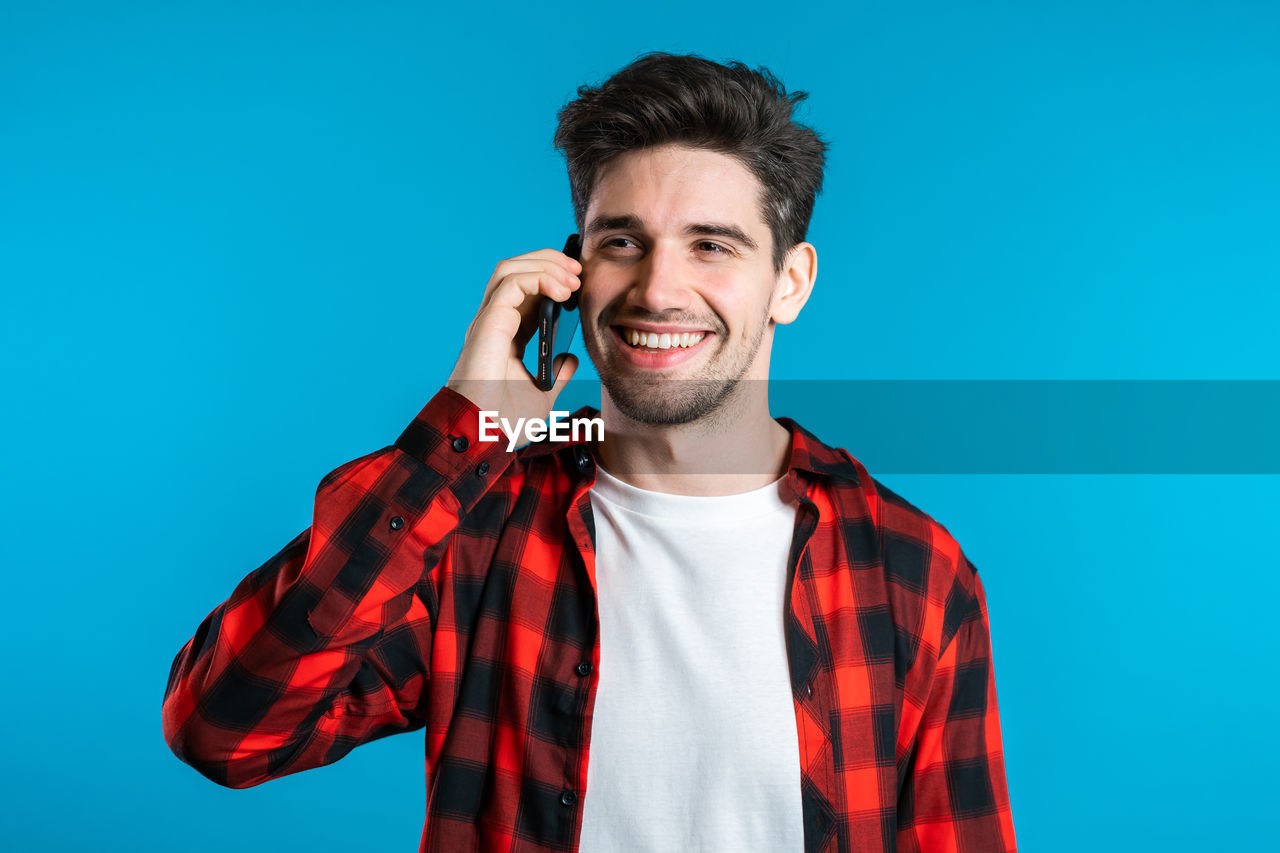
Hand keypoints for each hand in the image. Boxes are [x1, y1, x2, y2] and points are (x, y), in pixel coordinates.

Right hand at [447, 247, 581, 423]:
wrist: (485, 437)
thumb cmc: (503, 422)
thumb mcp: (541, 394)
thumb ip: (556, 374)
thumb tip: (570, 359)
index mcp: (504, 336)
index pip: (526, 293)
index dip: (551, 280)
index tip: (579, 284)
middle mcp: (493, 323)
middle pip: (516, 272)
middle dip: (549, 263)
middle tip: (579, 271)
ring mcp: (488, 322)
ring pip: (510, 269)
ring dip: (544, 265)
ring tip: (573, 277)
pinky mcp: (488, 324)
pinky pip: (511, 283)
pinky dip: (538, 278)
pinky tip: (562, 291)